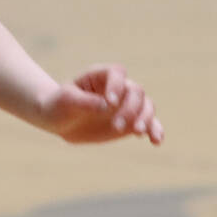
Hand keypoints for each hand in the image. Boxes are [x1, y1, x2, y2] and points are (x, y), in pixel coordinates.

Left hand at [35, 64, 163, 144]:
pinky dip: (155, 131)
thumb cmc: (59, 105)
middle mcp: (119, 88)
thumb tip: (106, 106)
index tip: (109, 103)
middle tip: (116, 127)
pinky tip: (156, 142)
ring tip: (138, 133)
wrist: (59, 120)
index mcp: (101, 76)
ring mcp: (126, 105)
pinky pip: (149, 125)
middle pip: (136, 92)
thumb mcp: (66, 101)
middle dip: (130, 109)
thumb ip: (84, 101)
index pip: (117, 74)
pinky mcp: (131, 123)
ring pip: (147, 106)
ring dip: (146, 119)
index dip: (117, 86)